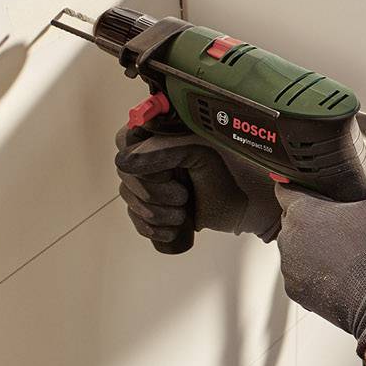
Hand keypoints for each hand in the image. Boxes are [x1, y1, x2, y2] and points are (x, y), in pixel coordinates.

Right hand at [115, 127, 280, 249]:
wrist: (241, 207)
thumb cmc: (226, 175)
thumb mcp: (197, 155)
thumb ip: (163, 151)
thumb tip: (129, 159)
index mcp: (158, 136)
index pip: (124, 140)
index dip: (140, 161)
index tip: (167, 174)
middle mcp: (148, 158)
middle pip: (126, 176)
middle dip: (155, 194)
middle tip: (183, 196)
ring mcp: (146, 184)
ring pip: (131, 200)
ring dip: (159, 214)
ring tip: (183, 212)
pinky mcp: (150, 208)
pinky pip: (136, 221)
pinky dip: (155, 229)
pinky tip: (174, 227)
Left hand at [273, 176, 365, 350]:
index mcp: (303, 212)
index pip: (285, 188)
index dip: (303, 185)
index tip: (317, 188)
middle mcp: (289, 240)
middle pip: (293, 218)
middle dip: (314, 216)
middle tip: (344, 220)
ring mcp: (290, 269)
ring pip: (297, 246)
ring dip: (315, 244)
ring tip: (347, 248)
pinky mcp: (297, 293)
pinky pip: (302, 272)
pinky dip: (316, 269)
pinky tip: (342, 269)